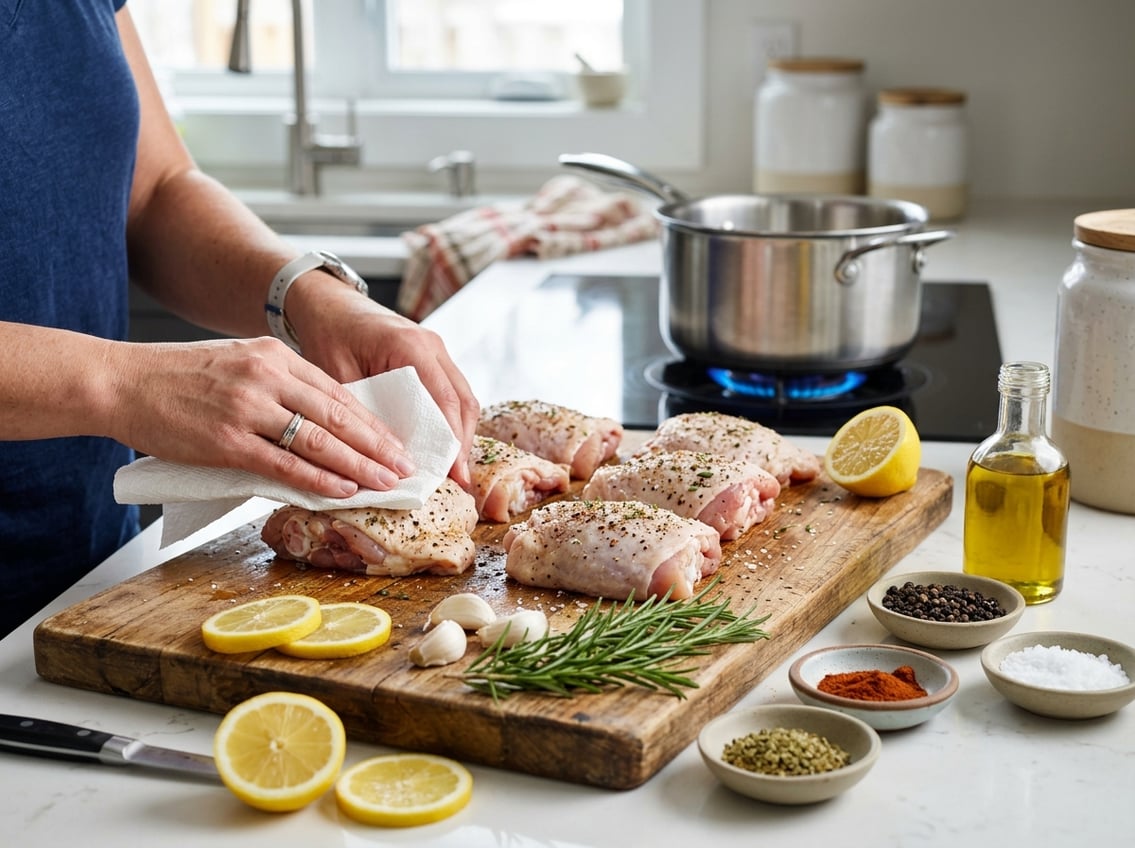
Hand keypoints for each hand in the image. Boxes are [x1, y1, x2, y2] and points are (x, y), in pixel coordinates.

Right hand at [107, 337, 415, 496]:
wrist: (120, 381)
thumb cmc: (176, 377)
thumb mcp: (238, 363)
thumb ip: (278, 386)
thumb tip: (318, 422)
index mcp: (274, 355)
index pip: (337, 392)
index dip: (371, 421)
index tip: (395, 442)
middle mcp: (267, 376)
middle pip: (338, 415)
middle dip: (377, 445)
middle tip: (405, 467)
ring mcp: (248, 408)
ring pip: (319, 440)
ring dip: (358, 465)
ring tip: (386, 483)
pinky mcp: (227, 441)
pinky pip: (284, 463)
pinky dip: (318, 478)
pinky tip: (343, 490)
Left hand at [287, 284, 479, 489]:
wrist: (328, 303)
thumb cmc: (328, 333)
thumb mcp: (337, 374)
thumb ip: (362, 409)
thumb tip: (381, 455)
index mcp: (410, 346)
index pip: (444, 399)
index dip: (452, 440)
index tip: (453, 472)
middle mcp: (431, 345)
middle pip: (463, 400)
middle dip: (462, 442)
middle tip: (459, 479)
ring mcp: (436, 349)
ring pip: (462, 396)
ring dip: (460, 432)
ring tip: (454, 468)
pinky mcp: (432, 356)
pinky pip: (451, 390)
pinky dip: (451, 419)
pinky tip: (444, 445)